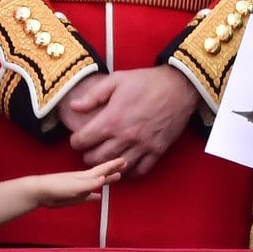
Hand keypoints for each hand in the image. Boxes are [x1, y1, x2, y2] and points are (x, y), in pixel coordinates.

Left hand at [31, 157, 125, 208]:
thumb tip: (104, 178)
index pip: (103, 169)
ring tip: (117, 177)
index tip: (124, 159)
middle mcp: (85, 181)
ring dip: (107, 180)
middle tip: (125, 164)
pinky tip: (99, 196)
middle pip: (103, 174)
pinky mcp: (75, 197)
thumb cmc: (56, 187)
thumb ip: (90, 184)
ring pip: (98, 184)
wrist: (40, 192)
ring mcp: (80, 188)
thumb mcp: (75, 186)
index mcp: (86, 177)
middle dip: (114, 169)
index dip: (114, 164)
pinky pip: (89, 196)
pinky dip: (95, 195)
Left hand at [62, 66, 198, 176]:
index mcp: (112, 119)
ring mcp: (142, 146)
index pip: (83, 141)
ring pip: (116, 167)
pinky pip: (140, 170)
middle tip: (88, 151)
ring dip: (106, 165)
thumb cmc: (145, 82)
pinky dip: (129, 171)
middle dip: (88, 156)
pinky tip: (123, 163)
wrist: (179, 86)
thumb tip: (73, 107)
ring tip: (104, 158)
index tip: (77, 139)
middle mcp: (125, 136)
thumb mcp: (115, 81)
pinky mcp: (158, 150)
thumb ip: (92, 96)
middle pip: (96, 158)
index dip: (76, 142)